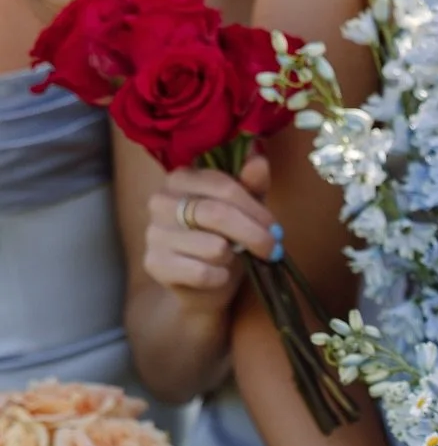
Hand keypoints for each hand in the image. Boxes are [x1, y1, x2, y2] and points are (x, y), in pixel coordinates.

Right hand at [145, 158, 279, 302]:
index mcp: (181, 179)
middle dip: (254, 235)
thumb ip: (251, 186)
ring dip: (233, 259)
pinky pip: (202, 272)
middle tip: (273, 250)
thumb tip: (259, 158)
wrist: (201, 287)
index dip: (256, 210)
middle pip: (218, 214)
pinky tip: (218, 276)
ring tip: (232, 261)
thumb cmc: (224, 243)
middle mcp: (161, 200)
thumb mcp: (243, 212)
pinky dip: (220, 278)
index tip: (276, 230)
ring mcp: (154, 232)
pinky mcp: (155, 264)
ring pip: (213, 246)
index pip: (224, 186)